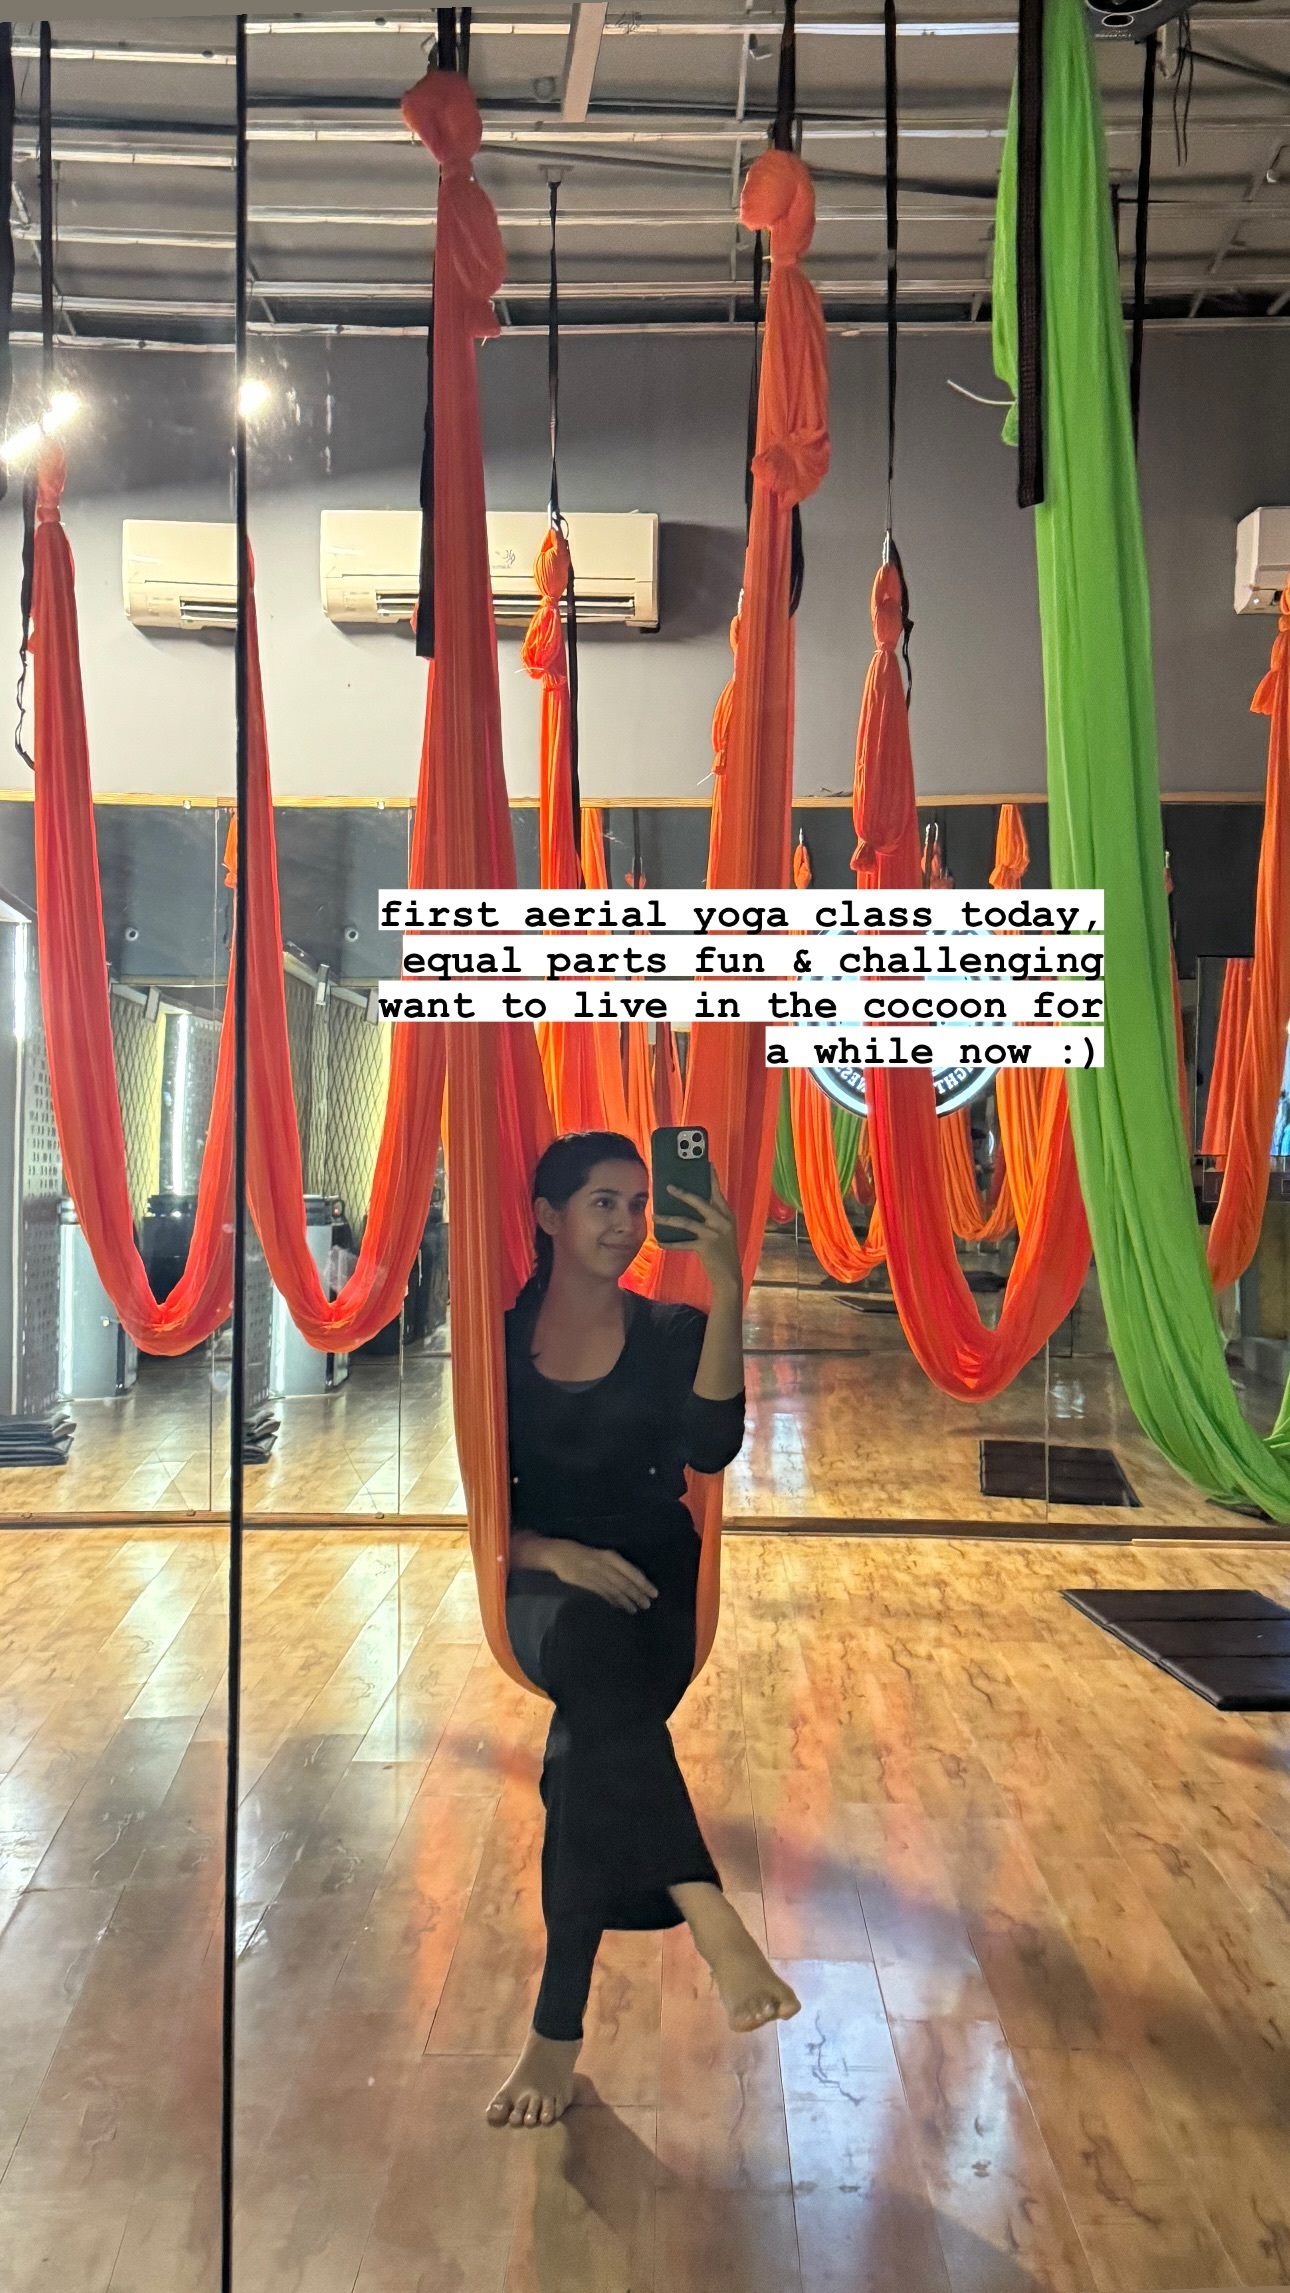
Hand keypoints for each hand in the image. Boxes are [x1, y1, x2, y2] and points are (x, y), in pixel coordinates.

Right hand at [545, 1539, 658, 1612]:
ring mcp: (595, 1576)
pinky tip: (620, 1607)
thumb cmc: (582, 1551)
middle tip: (647, 1605)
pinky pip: (604, 1595)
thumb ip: (614, 1564)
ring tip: (636, 1610)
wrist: (558, 1553)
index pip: (632, 1572)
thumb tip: (634, 1578)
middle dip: (637, 1595)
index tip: (654, 1593)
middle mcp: (604, 1566)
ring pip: (615, 1591)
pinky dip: (613, 1602)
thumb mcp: (601, 1553)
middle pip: (625, 1583)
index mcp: (610, 1556)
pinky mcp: (586, 1585)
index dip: (643, 1583)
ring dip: (627, 1602)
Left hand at [664, 1170, 740, 1293]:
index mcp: (727, 1215)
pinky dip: (670, 1243)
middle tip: (668, 1187)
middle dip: (683, 1193)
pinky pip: (682, 1243)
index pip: (717, 1192)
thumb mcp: (724, 1230)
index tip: (706, 1164)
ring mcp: (713, 1234)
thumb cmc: (724, 1251)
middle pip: (700, 1202)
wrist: (729, 1275)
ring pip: (686, 1221)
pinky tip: (659, 1242)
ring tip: (655, 1215)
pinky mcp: (705, 1247)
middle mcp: (721, 1221)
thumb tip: (694, 1204)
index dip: (711, 1178)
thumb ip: (713, 1217)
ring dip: (669, 1218)